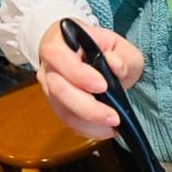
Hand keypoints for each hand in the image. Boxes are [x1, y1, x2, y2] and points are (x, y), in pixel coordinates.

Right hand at [36, 19, 144, 138]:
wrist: (93, 58)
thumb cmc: (104, 49)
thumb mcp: (120, 46)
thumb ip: (122, 56)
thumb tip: (115, 64)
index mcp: (59, 41)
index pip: (58, 55)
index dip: (78, 73)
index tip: (103, 86)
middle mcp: (49, 65)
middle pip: (58, 89)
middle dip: (88, 107)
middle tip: (113, 117)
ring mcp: (50, 88)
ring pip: (62, 109)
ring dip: (89, 123)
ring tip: (113, 126)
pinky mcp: (57, 106)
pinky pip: (68, 121)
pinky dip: (88, 129)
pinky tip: (105, 129)